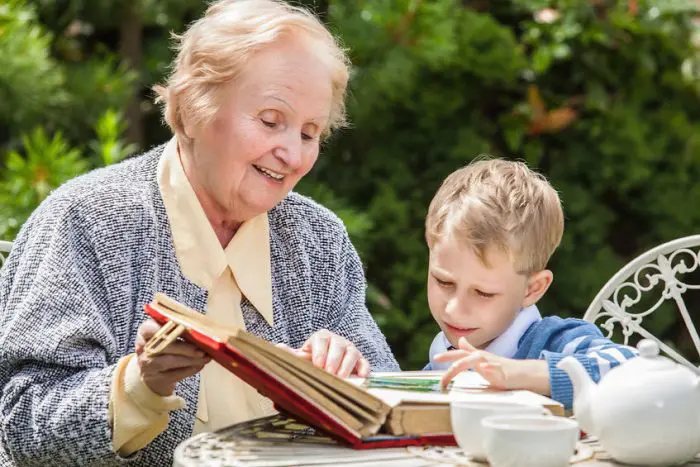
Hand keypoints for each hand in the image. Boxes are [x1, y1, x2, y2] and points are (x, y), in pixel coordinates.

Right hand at [135, 319, 210, 396]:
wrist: (154, 370)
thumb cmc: (166, 345)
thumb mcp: (167, 333)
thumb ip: (179, 328)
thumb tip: (200, 328)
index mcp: (145, 330)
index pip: (152, 328)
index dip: (170, 329)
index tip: (188, 329)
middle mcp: (143, 347)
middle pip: (163, 346)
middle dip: (185, 348)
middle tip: (201, 350)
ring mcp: (147, 365)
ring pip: (168, 362)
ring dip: (189, 360)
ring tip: (205, 358)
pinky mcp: (155, 378)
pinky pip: (174, 374)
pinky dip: (189, 370)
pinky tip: (199, 365)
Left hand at [276, 329, 369, 377]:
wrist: (327, 369)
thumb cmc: (312, 363)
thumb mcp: (301, 358)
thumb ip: (291, 355)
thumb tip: (277, 347)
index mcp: (322, 337)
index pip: (322, 339)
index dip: (320, 351)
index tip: (318, 365)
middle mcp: (338, 341)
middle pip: (338, 345)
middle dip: (333, 361)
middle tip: (329, 375)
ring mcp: (351, 350)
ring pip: (352, 353)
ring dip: (347, 366)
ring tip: (341, 380)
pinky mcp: (361, 361)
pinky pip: (364, 363)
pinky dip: (364, 370)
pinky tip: (360, 378)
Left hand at [435, 337, 549, 394]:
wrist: (522, 373)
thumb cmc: (502, 367)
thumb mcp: (483, 358)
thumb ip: (471, 351)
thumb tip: (461, 341)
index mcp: (477, 357)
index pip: (459, 355)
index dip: (447, 355)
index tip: (435, 358)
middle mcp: (482, 358)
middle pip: (464, 356)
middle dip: (450, 358)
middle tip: (437, 359)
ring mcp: (492, 364)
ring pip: (477, 361)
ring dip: (464, 363)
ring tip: (454, 367)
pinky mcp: (502, 372)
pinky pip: (495, 369)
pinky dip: (490, 368)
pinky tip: (485, 369)